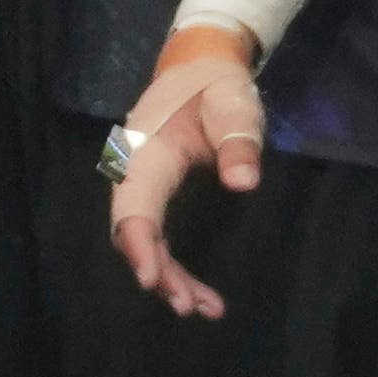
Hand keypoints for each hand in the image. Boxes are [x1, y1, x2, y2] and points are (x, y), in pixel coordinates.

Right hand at [104, 25, 265, 321]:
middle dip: (158, 271)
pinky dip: (173, 266)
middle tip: (190, 306)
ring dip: (168, 276)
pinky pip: (157, 236)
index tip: (151, 278)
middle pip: (134, 231)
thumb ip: (238, 141)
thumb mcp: (234, 106)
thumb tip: (243, 183)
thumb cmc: (215, 86)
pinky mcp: (156, 195)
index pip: (133, 203)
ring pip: (145, 240)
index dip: (139, 243)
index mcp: (145, 150)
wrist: (201, 67)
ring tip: (204, 308)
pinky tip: (198, 292)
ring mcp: (143, 185)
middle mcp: (135, 172)